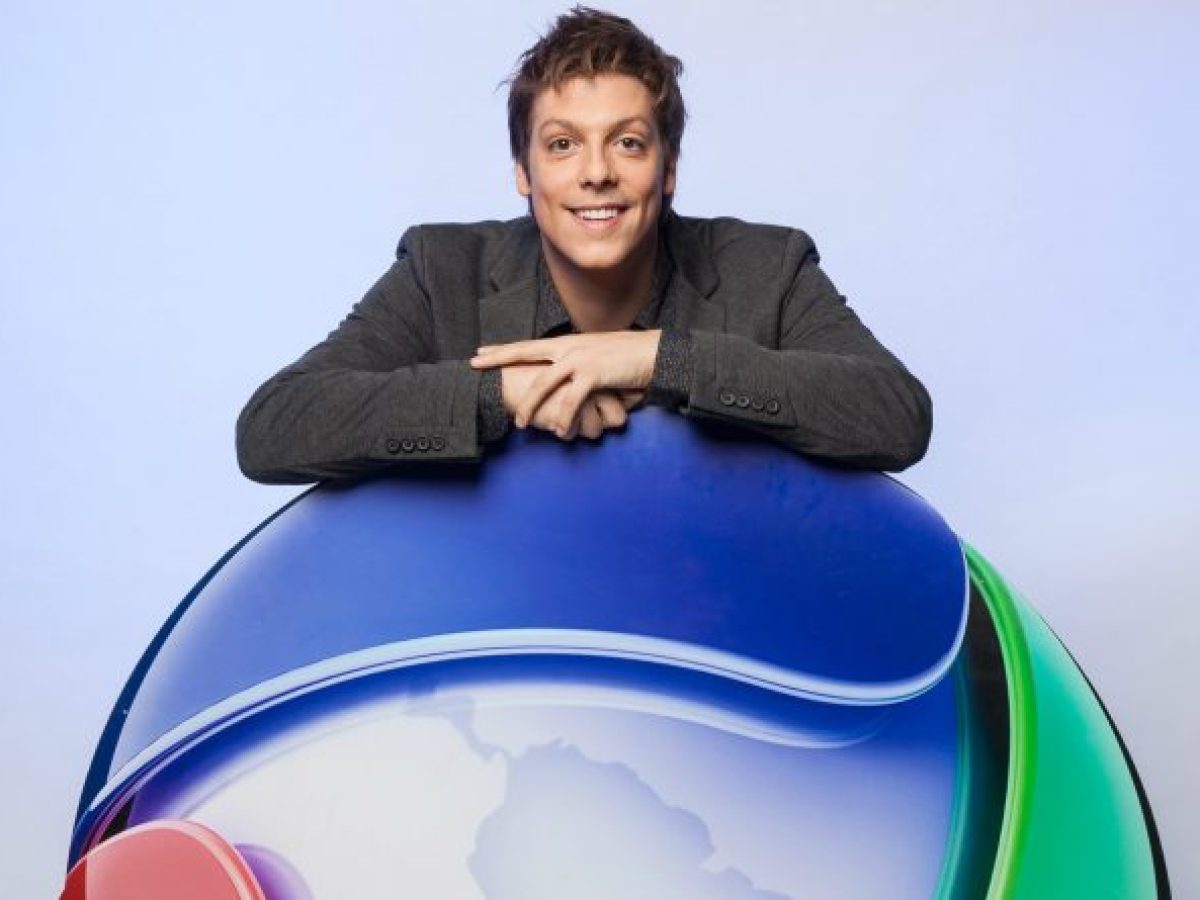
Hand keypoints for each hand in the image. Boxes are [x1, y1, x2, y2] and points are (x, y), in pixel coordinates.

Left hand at [473, 331, 659, 431]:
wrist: (656, 353)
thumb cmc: (630, 359)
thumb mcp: (599, 359)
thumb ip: (581, 368)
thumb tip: (570, 383)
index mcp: (569, 343)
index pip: (529, 345)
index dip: (504, 349)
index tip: (482, 350)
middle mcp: (570, 347)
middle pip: (526, 354)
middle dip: (499, 360)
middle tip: (475, 364)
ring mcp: (580, 359)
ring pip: (544, 383)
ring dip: (531, 406)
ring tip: (521, 424)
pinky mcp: (594, 374)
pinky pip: (572, 401)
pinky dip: (564, 418)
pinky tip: (559, 432)